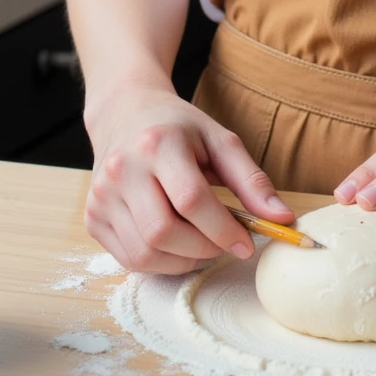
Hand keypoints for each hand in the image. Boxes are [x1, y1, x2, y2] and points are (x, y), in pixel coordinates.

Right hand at [84, 86, 294, 274]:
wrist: (125, 113)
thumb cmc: (178, 127)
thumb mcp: (220, 140)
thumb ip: (252, 180)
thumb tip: (283, 219)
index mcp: (158, 143)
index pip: (191, 200)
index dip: (223, 229)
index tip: (247, 243)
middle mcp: (122, 170)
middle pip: (163, 232)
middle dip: (203, 248)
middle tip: (225, 243)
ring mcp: (101, 196)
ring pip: (144, 253)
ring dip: (182, 261)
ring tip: (202, 243)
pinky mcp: (92, 218)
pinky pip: (128, 258)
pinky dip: (159, 262)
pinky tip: (176, 244)